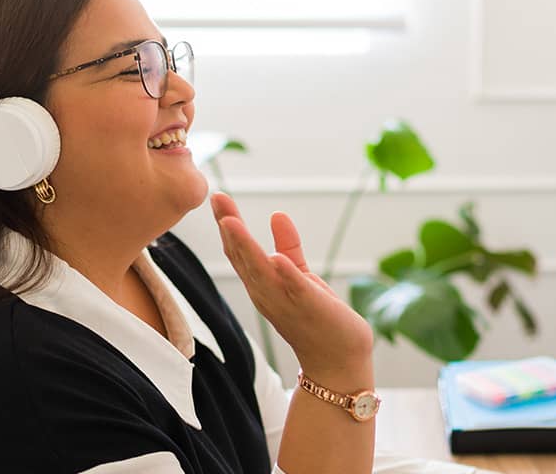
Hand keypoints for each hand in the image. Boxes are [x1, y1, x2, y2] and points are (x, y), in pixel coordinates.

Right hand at [210, 192, 373, 386]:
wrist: (338, 359)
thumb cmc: (317, 317)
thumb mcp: (298, 275)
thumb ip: (287, 246)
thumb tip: (276, 214)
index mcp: (262, 285)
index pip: (239, 252)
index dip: (227, 225)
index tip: (217, 197)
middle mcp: (266, 294)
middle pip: (242, 258)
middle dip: (229, 229)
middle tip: (217, 198)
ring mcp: (285, 303)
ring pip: (260, 272)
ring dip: (246, 248)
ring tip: (232, 222)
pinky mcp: (309, 307)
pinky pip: (294, 289)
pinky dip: (285, 275)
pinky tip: (276, 258)